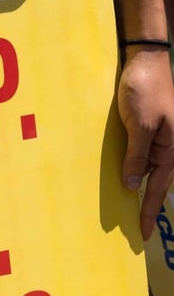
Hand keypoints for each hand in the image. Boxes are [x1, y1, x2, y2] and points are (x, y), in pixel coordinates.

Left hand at [117, 47, 173, 239]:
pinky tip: (126, 182)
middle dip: (147, 207)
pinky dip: (133, 172)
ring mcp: (156, 139)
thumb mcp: (140, 125)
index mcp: (170, 148)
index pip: (158, 188)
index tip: (144, 233)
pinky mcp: (143, 131)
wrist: (145, 61)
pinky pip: (139, 157)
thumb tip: (133, 185)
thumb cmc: (145, 90)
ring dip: (139, 191)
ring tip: (130, 213)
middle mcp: (166, 147)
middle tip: (137, 232)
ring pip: (147, 172)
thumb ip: (136, 155)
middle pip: (156, 183)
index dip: (150, 211)